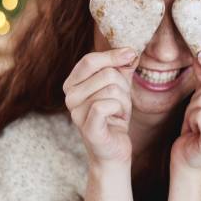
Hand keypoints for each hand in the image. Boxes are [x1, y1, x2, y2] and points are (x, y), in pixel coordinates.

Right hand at [63, 47, 137, 167]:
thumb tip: (130, 51)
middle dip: (123, 87)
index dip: (112, 55)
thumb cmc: (114, 116)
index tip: (130, 54)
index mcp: (73, 84)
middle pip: (106, 74)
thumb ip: (122, 67)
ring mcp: (75, 113)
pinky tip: (118, 118)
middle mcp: (70, 97)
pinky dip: (120, 109)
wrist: (114, 148)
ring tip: (119, 113)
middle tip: (121, 102)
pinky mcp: (87, 128)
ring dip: (124, 102)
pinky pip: (105, 105)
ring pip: (111, 90)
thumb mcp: (120, 87)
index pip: (90, 60)